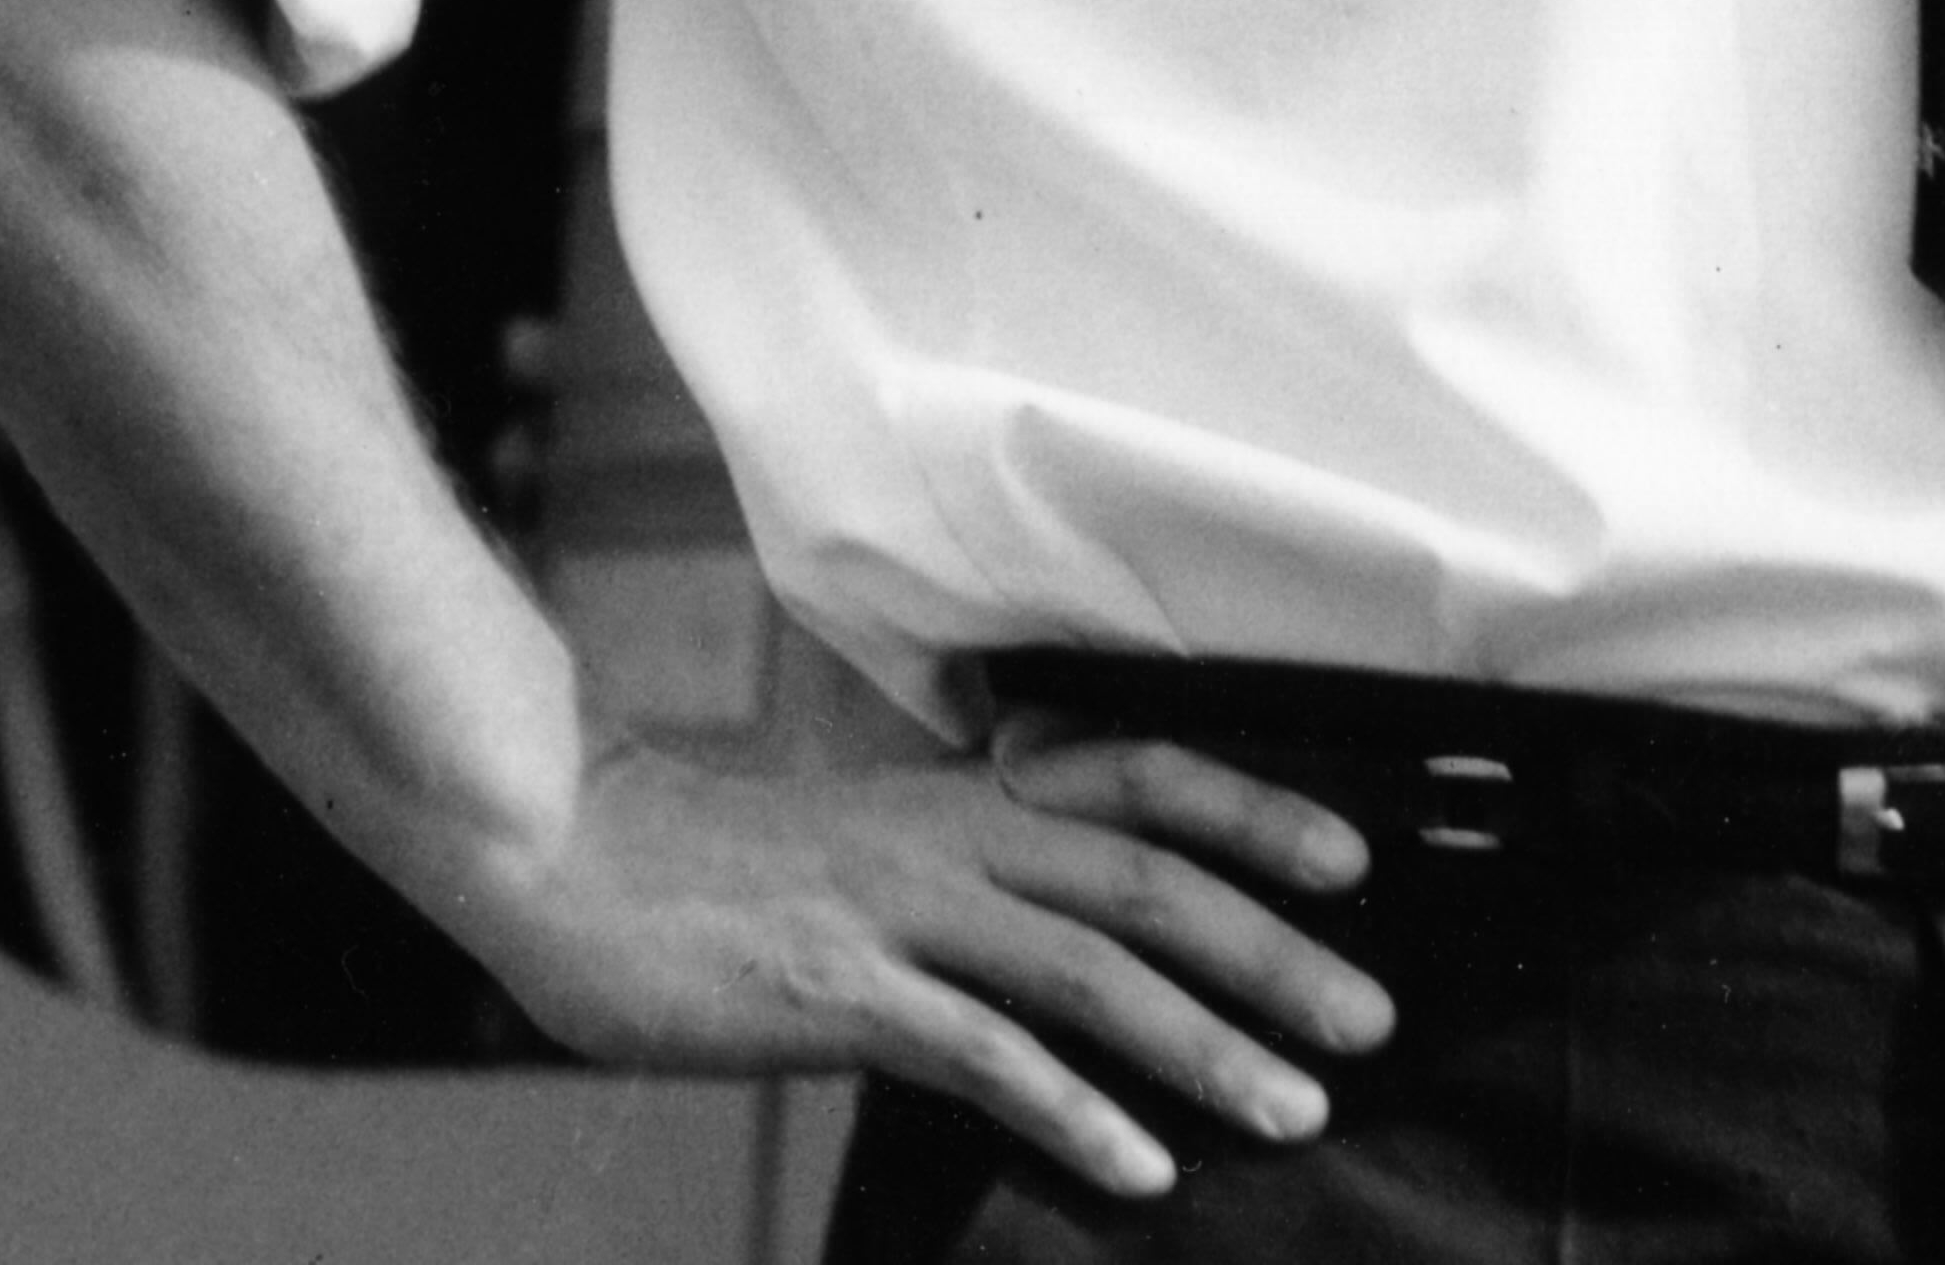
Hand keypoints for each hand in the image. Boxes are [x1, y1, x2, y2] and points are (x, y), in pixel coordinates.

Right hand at [443, 726, 1392, 1205]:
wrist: (572, 861)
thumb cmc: (727, 865)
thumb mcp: (878, 832)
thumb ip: (979, 858)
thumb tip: (1075, 904)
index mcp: (975, 794)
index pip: (1149, 779)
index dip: (1258, 813)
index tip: (1356, 862)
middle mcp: (959, 842)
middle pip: (1151, 885)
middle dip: (1275, 954)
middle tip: (1372, 1018)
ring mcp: (903, 919)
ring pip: (1091, 976)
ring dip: (1205, 1047)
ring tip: (1293, 1106)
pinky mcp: (842, 999)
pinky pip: (983, 1059)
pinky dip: (1073, 1114)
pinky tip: (1140, 1166)